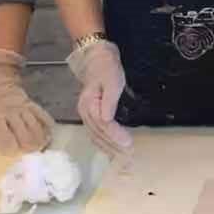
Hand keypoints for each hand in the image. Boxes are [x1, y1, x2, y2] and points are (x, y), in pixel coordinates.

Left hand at [0, 48, 54, 154]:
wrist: (1, 82)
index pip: (5, 134)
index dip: (8, 146)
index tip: (10, 152)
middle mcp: (12, 112)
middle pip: (24, 132)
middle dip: (26, 146)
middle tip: (27, 154)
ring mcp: (25, 109)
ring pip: (35, 126)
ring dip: (38, 140)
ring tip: (39, 149)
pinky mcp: (33, 106)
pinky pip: (43, 116)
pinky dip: (47, 127)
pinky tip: (48, 137)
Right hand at [68, 38, 132, 156]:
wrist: (96, 57)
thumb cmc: (106, 67)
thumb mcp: (112, 81)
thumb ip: (109, 101)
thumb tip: (106, 120)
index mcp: (89, 104)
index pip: (104, 125)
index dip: (116, 135)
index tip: (128, 143)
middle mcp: (84, 111)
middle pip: (98, 133)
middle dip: (113, 146)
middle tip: (128, 155)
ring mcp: (85, 113)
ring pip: (95, 135)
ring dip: (108, 147)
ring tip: (121, 156)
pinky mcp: (89, 113)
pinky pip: (94, 132)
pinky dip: (102, 142)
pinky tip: (109, 148)